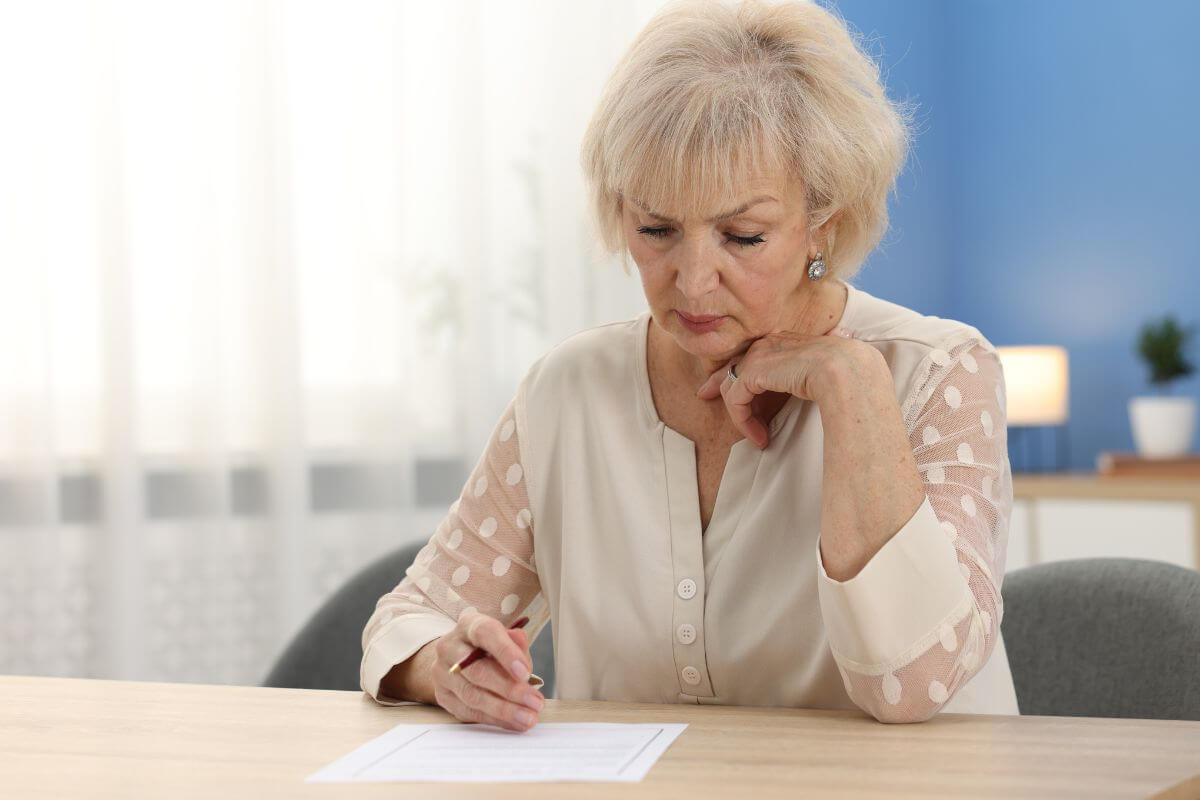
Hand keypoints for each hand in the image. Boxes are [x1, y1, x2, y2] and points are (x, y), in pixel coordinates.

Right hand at [431, 608, 544, 731]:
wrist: (458, 657)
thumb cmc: (488, 647)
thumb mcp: (506, 638)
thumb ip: (518, 646)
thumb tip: (523, 661)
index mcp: (469, 624)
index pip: (485, 633)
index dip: (506, 653)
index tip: (525, 672)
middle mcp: (450, 646)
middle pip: (477, 670)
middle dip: (510, 689)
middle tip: (534, 701)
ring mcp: (442, 672)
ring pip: (472, 695)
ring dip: (504, 710)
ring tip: (528, 717)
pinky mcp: (442, 696)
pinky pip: (469, 712)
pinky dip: (494, 719)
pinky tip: (513, 722)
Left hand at [695, 325, 858, 448]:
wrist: (846, 371)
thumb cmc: (846, 375)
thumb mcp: (823, 374)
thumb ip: (807, 377)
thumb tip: (813, 388)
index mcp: (787, 339)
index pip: (755, 354)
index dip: (740, 369)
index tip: (727, 384)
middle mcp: (770, 342)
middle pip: (735, 363)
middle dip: (719, 380)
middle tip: (705, 394)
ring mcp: (759, 354)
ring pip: (734, 386)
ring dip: (743, 416)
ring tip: (758, 438)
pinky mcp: (751, 372)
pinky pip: (736, 399)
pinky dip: (744, 421)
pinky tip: (759, 437)